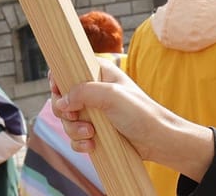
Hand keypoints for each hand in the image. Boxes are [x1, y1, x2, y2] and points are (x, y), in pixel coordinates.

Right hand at [50, 63, 214, 180]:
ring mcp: (93, 112)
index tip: (60, 93)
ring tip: (92, 134)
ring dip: (74, 129)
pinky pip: (75, 137)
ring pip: (67, 120)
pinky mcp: (95, 131)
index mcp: (98, 73)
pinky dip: (79, 143)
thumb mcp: (111, 96)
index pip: (67, 69)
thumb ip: (83, 92)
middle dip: (66, 112)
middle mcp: (93, 91)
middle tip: (79, 117)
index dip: (59, 81)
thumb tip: (62, 101)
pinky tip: (92, 145)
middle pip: (62, 98)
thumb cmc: (140, 113)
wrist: (157, 140)